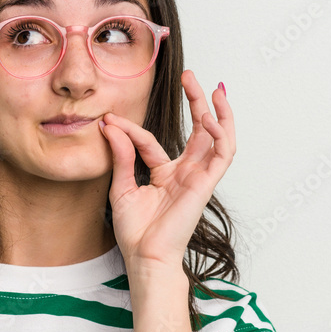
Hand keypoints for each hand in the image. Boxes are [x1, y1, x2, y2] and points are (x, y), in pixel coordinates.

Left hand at [98, 70, 234, 272]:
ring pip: (219, 139)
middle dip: (198, 101)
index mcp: (166, 175)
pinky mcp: (206, 185)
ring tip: (212, 87)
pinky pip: (221, 155)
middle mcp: (186, 173)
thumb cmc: (135, 232)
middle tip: (190, 75)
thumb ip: (121, 156)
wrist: (144, 257)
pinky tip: (209, 118)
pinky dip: (220, 135)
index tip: (109, 120)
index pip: (150, 142)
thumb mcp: (121, 186)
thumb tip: (110, 126)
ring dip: (218, 112)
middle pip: (199, 130)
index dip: (130, 130)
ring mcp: (198, 178)